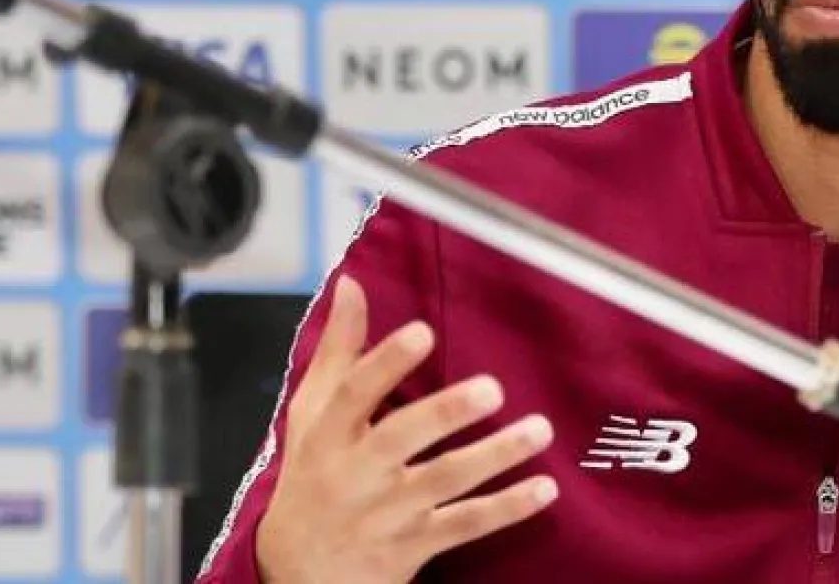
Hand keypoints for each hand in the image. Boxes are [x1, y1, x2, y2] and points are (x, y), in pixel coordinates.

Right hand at [255, 275, 557, 582]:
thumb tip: (351, 284)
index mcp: (328, 434)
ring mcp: (386, 514)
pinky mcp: (413, 547)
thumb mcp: (312, 413)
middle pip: (400, 439)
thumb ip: (338, 349)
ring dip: (496, 456)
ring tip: (540, 429)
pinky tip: (544, 488)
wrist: (295, 570)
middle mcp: (355, 474)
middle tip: (493, 388)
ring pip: (445, 481)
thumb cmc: (312, 475)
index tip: (422, 331)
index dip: (386, 362)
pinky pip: (464, 525)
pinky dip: (506, 509)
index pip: (353, 393)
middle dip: (446, 413)